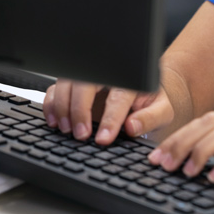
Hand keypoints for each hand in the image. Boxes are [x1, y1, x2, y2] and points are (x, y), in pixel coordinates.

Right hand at [43, 79, 173, 144]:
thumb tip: (132, 127)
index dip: (110, 119)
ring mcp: (89, 77)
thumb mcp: (162, 111)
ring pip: (68, 82)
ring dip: (62, 106)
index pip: (119, 97)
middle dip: (80, 110)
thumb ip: (150, 118)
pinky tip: (54, 121)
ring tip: (65, 129)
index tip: (103, 138)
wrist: (144, 88)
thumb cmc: (151, 102)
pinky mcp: (75, 84)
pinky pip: (56, 87)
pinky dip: (50, 103)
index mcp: (132, 81)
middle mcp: (108, 75)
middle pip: (87, 83)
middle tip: (80, 135)